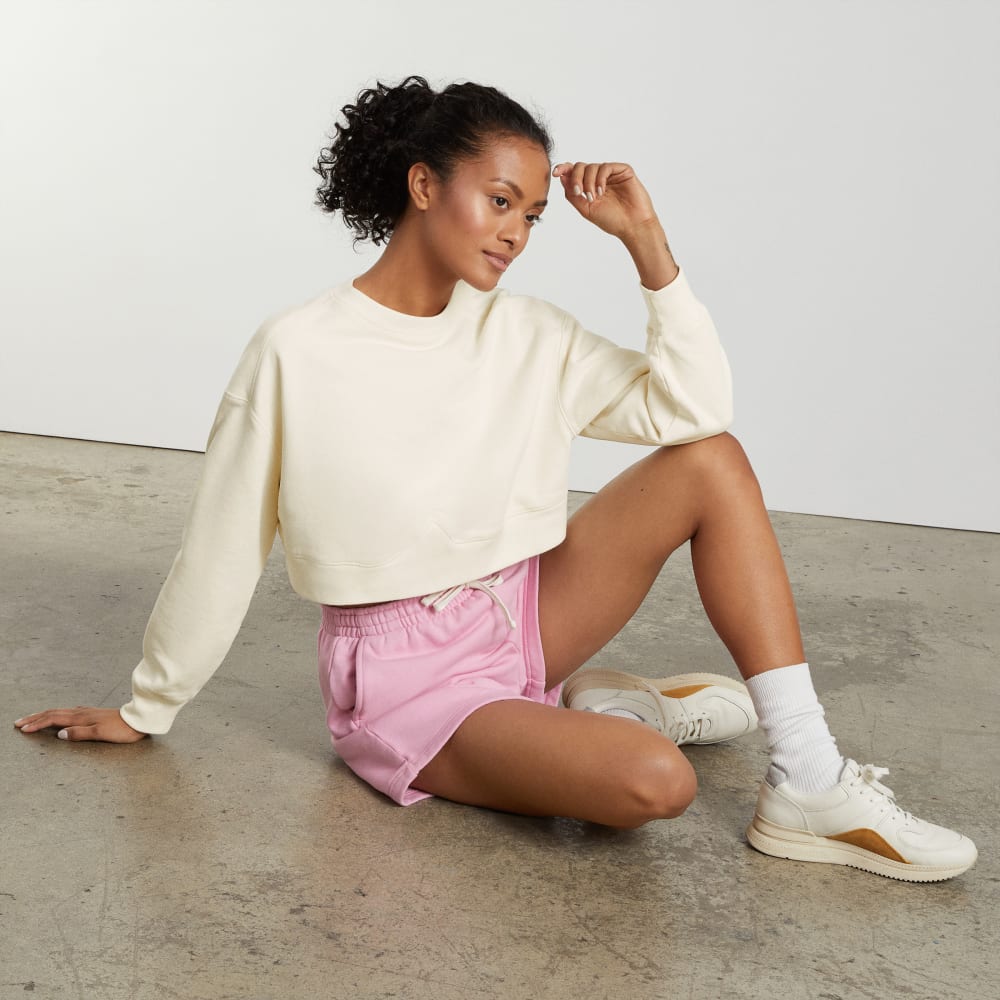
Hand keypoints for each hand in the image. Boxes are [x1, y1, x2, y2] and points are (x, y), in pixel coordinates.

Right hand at [14, 706, 146, 742]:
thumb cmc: (122, 729)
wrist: (140, 719)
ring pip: (60, 711)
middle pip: (53, 713)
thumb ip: (80, 734)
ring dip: (44, 715)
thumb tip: (60, 735)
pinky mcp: (93, 714)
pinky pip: (69, 712)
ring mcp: (87, 712)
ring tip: (33, 719)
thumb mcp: (100, 733)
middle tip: (19, 722)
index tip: (23, 729)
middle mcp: (82, 713)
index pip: (53, 719)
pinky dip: (57, 714)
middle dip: (35, 718)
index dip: (37, 724)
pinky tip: (59, 716)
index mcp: (81, 717)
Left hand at [551, 161, 658, 241]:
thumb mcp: (586, 209)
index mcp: (590, 186)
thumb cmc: (611, 220)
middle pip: (580, 166)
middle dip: (575, 177)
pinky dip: (600, 178)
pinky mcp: (623, 171)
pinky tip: (601, 191)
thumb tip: (561, 177)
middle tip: (578, 191)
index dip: (564, 169)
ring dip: (588, 181)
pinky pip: (605, 167)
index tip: (555, 173)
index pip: (574, 172)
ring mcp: (611, 174)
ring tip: (593, 197)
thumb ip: (572, 194)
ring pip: (591, 166)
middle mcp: (599, 178)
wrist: (632, 226)